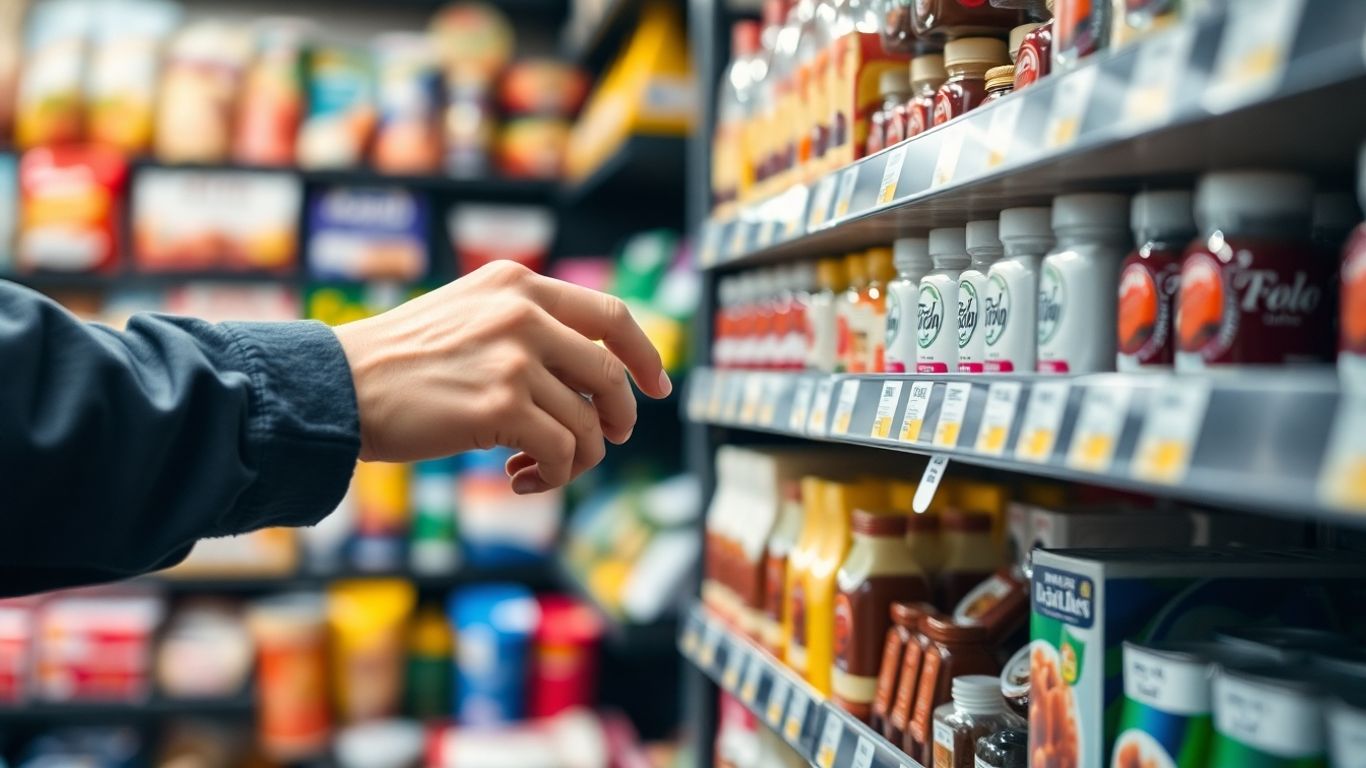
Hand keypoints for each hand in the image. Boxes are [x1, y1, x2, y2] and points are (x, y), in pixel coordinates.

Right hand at [333, 261, 670, 492]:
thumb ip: (524, 327)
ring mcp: (515, 357)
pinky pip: (562, 452)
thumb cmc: (397, 363)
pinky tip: (518, 480)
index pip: (611, 315)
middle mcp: (523, 313)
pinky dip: (551, 476)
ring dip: (574, 460)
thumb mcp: (466, 315)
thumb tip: (587, 379)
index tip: (658, 386)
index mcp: (518, 285)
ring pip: (588, 424)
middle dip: (619, 417)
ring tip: (537, 469)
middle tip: (609, 441)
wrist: (338, 386)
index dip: (644, 355)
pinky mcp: (502, 404)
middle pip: (610, 373)